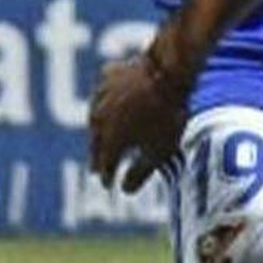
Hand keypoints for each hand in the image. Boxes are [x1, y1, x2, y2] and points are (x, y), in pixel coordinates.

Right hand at [88, 34, 194, 193]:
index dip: (107, 177)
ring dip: (97, 131)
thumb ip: (140, 172)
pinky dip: (104, 100)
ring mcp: (100, 96)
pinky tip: (105, 103)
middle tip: (95, 168)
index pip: (105, 165)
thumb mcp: (159, 151)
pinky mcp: (107, 76)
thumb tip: (125, 190)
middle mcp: (99, 120)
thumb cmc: (166, 116)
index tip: (108, 186)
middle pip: (96, 143)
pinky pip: (102, 92)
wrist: (167, 72)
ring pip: (95, 118)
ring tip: (99, 139)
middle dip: (96, 158)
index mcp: (110, 141)